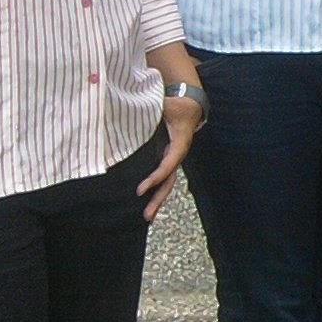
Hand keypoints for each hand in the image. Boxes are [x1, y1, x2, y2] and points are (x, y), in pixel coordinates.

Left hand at [140, 92, 203, 221]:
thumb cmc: (176, 105)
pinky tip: (146, 203)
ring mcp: (172, 159)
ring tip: (147, 217)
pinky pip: (162, 178)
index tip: (140, 190)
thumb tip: (131, 106)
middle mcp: (177, 154)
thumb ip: (153, 107)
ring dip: (157, 200)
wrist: (189, 106)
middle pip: (169, 181)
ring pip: (166, 183)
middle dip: (158, 199)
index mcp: (180, 143)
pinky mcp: (166, 158)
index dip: (156, 177)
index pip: (169, 164)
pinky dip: (155, 190)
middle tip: (147, 216)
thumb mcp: (166, 104)